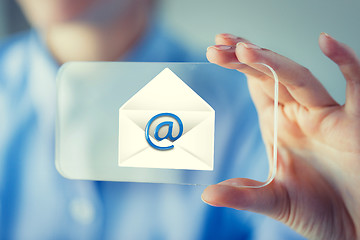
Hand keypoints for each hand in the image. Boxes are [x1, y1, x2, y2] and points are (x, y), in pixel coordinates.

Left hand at [202, 33, 359, 239]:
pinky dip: (345, 62)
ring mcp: (326, 116)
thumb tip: (207, 194)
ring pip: (298, 77)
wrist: (353, 228)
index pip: (256, 85)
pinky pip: (355, 86)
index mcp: (279, 125)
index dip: (237, 66)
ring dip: (272, 61)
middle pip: (269, 75)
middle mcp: (300, 115)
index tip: (214, 51)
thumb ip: (243, 194)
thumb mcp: (274, 200)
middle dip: (244, 57)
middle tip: (218, 44)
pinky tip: (328, 42)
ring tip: (243, 49)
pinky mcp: (355, 123)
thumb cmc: (317, 212)